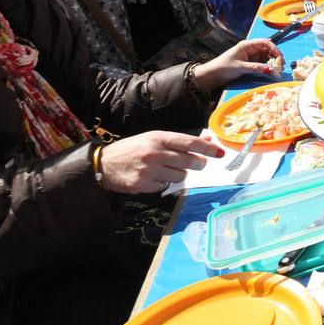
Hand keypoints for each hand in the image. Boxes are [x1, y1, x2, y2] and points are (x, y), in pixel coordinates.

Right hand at [99, 131, 223, 193]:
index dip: (207, 148)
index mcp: (159, 138)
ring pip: (180, 176)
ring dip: (178, 174)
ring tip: (165, 169)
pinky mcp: (143, 185)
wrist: (103, 164)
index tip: (219, 152)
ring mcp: (148, 170)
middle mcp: (154, 153)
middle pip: (189, 162)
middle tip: (197, 163)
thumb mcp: (154, 138)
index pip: (189, 143)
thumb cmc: (133, 149)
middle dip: (198, 163)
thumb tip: (207, 139)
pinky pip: (165, 186)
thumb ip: (180, 141)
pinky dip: (163, 183)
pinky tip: (152, 177)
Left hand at [193, 38, 285, 90]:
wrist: (212, 75)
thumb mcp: (240, 67)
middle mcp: (250, 49)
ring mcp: (251, 57)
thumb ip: (256, 68)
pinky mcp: (250, 64)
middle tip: (281, 66)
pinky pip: (262, 64)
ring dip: (272, 63)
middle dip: (275, 57)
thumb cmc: (223, 67)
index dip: (274, 49)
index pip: (265, 43)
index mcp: (247, 45)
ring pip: (266, 57)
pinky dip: (267, 68)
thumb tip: (271, 70)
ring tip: (277, 71)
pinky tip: (270, 72)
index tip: (280, 58)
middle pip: (267, 50)